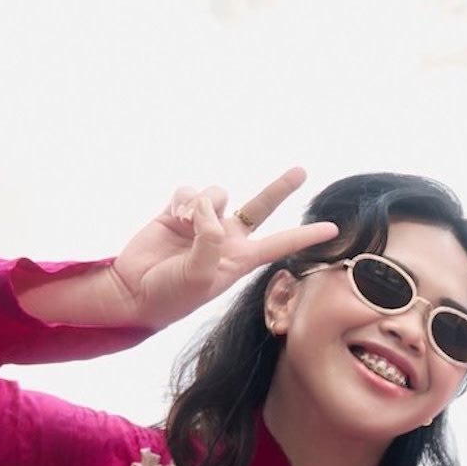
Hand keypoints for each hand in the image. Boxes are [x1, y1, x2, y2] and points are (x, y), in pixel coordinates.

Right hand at [96, 168, 337, 330]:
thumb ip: (210, 241)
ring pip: (218, 193)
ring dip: (204, 202)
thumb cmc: (172, 294)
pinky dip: (183, 199)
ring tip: (186, 221)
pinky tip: (174, 215)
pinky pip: (189, 191)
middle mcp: (227, 238)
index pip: (281, 244)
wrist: (133, 292)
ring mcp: (203, 223)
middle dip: (281, 187)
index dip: (306, 236)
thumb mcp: (200, 275)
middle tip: (302, 170)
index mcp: (241, 259)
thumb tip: (207, 208)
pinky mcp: (178, 212)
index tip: (333, 230)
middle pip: (261, 206)